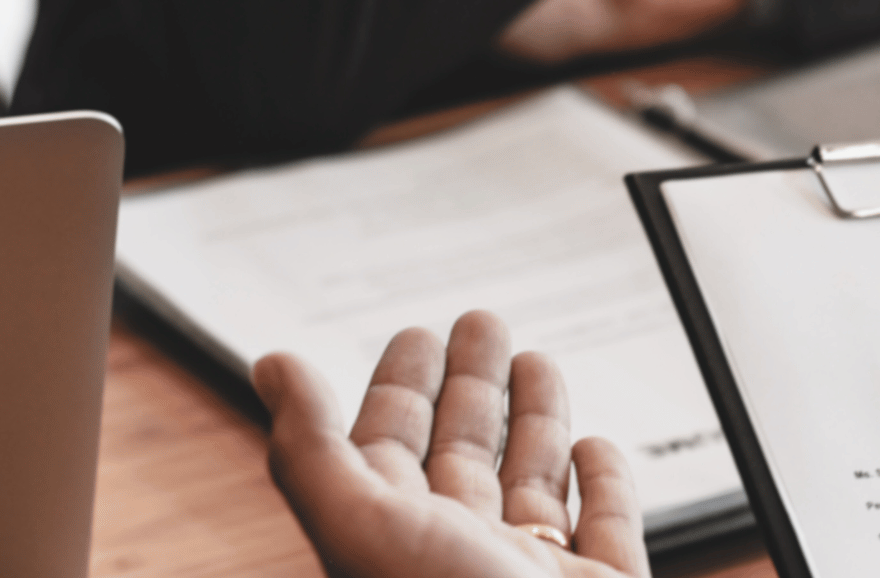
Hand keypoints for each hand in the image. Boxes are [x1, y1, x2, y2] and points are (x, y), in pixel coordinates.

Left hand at [254, 311, 648, 577]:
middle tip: (480, 325)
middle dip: (470, 387)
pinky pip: (607, 533)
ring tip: (537, 360)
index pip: (387, 450)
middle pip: (460, 457)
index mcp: (395, 544)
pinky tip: (597, 448)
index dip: (398, 388)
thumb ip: (312, 449)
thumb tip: (272, 367)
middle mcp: (459, 563)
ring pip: (533, 486)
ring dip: (535, 420)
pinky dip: (607, 486)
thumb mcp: (364, 528)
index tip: (417, 334)